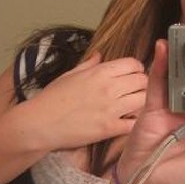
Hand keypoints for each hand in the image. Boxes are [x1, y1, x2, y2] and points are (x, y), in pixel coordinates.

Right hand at [28, 52, 147, 149]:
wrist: (40, 123)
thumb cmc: (51, 99)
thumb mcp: (69, 75)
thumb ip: (88, 64)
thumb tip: (99, 55)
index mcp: (100, 72)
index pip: (133, 64)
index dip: (136, 69)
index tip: (131, 76)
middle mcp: (109, 88)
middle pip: (142, 81)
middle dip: (141, 85)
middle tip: (133, 92)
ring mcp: (111, 108)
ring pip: (143, 100)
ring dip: (140, 102)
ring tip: (131, 106)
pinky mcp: (109, 128)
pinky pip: (134, 123)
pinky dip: (134, 122)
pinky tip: (126, 121)